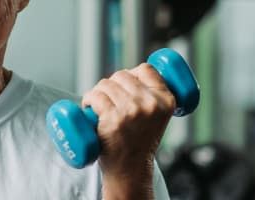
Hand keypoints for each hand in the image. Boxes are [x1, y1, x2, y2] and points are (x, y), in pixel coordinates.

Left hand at [81, 63, 174, 198]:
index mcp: (166, 100)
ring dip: (97, 92)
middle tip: (108, 101)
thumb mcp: (157, 117)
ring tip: (98, 107)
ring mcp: (131, 111)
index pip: (146, 69)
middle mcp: (151, 104)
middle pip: (122, 75)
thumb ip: (151, 96)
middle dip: (111, 85)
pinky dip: (88, 100)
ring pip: (106, 84)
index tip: (124, 87)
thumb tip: (130, 73)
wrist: (130, 169)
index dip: (131, 74)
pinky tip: (89, 108)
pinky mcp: (113, 119)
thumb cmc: (139, 142)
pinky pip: (95, 96)